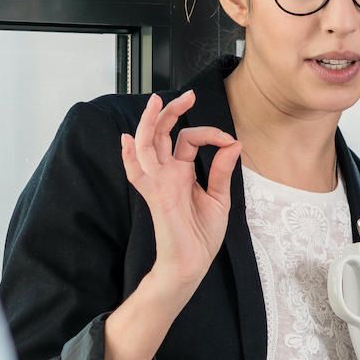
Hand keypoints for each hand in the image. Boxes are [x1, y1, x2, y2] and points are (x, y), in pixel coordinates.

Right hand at [119, 90, 241, 294]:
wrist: (192, 263)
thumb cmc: (202, 235)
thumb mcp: (219, 197)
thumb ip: (221, 170)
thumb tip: (232, 143)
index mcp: (182, 172)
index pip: (188, 139)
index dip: (209, 133)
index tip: (229, 141)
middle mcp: (167, 173)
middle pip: (160, 134)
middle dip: (171, 112)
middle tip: (187, 96)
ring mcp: (159, 183)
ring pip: (146, 146)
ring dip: (148, 123)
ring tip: (156, 102)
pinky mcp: (156, 196)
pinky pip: (138, 174)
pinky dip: (129, 157)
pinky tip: (126, 140)